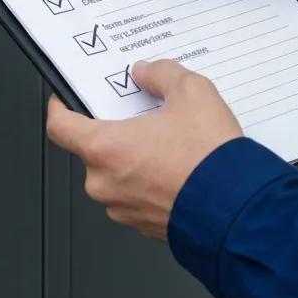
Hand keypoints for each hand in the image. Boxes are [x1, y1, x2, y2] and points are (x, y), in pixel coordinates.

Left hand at [46, 59, 242, 240]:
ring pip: (117, 172)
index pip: (60, 127)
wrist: (237, 210)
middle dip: (115, 128)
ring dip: (134, 155)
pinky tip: (177, 164)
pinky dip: (149, 178)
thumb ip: (161, 74)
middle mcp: (106, 182)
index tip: (65, 98)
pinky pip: (136, 194)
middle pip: (94, 147)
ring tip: (169, 139)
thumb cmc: (209, 158)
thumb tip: (147, 72)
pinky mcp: (144, 225)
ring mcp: (123, 208)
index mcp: (105, 148)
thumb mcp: (191, 92)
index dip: (60, 108)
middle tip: (141, 112)